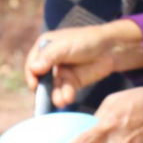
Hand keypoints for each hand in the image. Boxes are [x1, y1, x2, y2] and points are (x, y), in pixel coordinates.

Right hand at [24, 22, 142, 107]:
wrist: (110, 49)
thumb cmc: (86, 40)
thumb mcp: (64, 46)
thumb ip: (48, 57)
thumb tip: (33, 69)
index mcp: (45, 47)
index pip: (32, 63)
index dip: (31, 75)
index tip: (34, 85)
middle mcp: (50, 60)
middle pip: (40, 78)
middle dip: (42, 90)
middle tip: (43, 100)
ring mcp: (61, 72)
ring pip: (53, 87)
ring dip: (54, 95)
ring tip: (60, 102)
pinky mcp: (72, 82)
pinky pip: (64, 91)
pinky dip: (64, 96)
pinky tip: (67, 99)